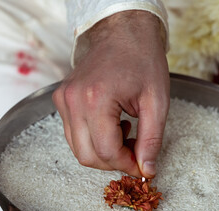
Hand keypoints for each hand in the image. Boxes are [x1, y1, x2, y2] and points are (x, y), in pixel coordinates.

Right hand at [53, 11, 168, 177]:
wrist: (124, 33)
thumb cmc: (143, 61)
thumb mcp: (157, 102)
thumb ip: (151, 140)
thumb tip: (146, 170)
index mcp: (96, 99)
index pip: (106, 152)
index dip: (126, 164)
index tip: (142, 165)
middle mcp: (72, 101)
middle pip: (87, 156)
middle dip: (113, 162)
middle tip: (135, 151)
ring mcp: (63, 99)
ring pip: (77, 148)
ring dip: (103, 152)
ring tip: (125, 133)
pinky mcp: (62, 98)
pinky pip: (73, 134)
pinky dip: (92, 139)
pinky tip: (111, 125)